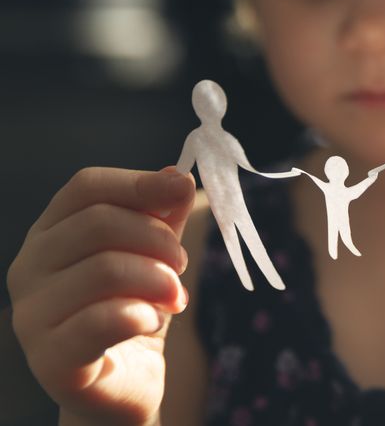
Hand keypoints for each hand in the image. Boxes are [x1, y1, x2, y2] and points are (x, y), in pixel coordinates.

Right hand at [6, 167, 193, 425]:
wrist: (124, 383)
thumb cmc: (134, 308)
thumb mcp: (154, 254)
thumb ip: (163, 214)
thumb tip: (177, 174)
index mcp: (50, 233)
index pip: (86, 187)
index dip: (138, 183)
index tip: (180, 189)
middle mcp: (28, 267)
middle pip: (99, 223)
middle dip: (158, 240)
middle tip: (181, 266)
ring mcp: (31, 314)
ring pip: (105, 269)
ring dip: (157, 281)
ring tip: (174, 299)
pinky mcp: (50, 359)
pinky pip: (102, 320)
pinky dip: (143, 315)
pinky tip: (151, 322)